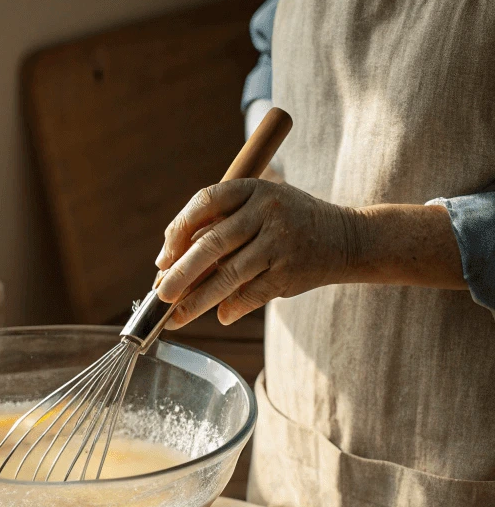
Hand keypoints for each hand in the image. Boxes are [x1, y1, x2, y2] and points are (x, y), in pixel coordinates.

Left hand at [154, 179, 360, 326]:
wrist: (346, 238)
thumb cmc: (287, 225)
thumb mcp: (257, 209)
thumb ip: (219, 229)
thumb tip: (169, 267)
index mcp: (252, 189)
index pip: (204, 203)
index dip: (177, 231)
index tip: (162, 260)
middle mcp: (266, 211)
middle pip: (211, 244)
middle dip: (180, 274)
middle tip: (160, 296)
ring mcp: (280, 241)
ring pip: (227, 275)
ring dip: (197, 300)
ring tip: (176, 318)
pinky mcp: (290, 270)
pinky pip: (251, 294)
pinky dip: (232, 308)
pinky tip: (220, 316)